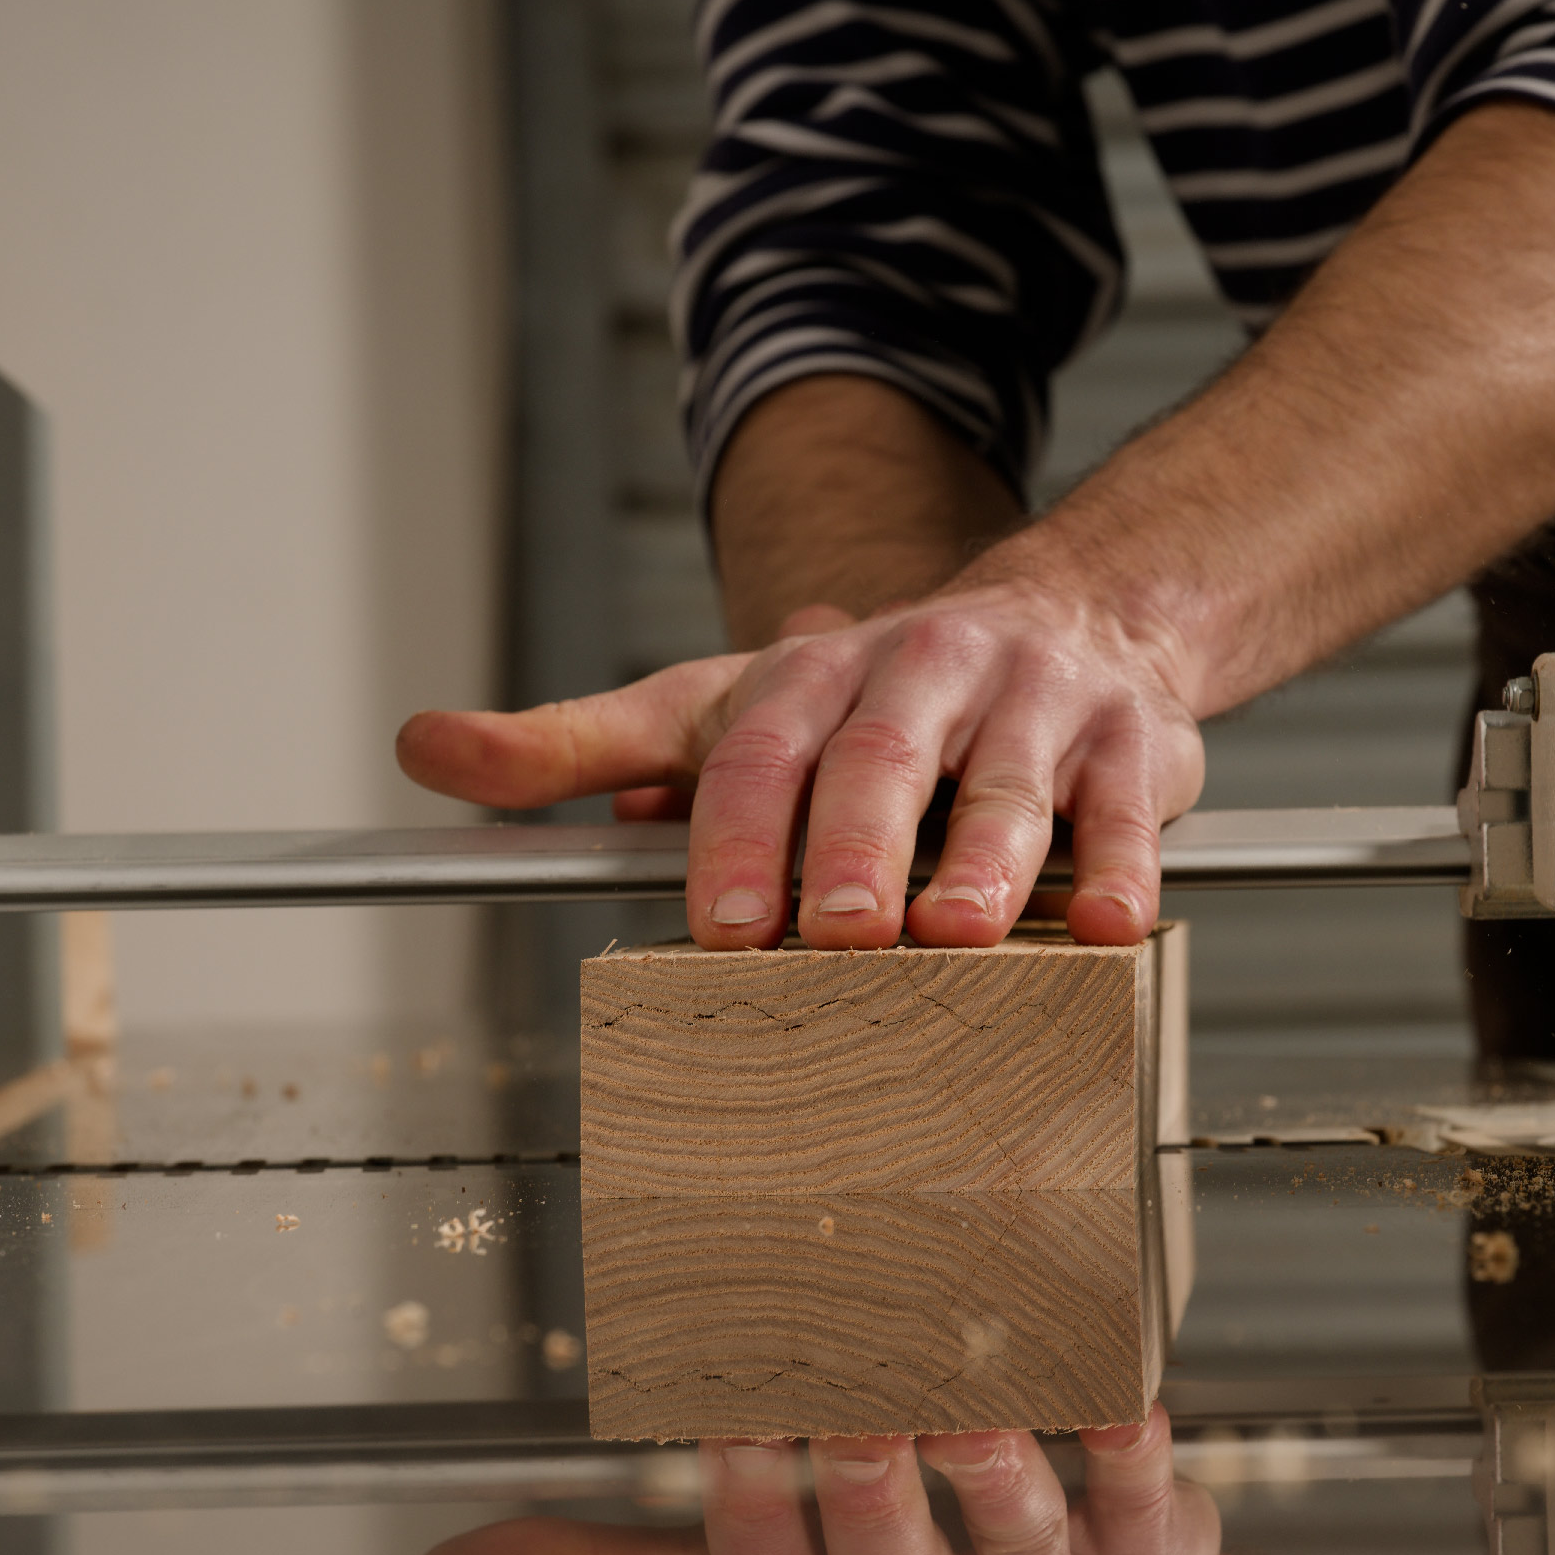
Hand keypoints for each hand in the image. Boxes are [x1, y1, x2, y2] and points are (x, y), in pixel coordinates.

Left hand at [397, 575, 1203, 949]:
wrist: (1066, 618)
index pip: (757, 755)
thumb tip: (425, 748)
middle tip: (837, 935)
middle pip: (878, 756)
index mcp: (810, 677)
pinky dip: (1122, 863)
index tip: (723, 928)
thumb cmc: (872, 702)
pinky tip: (1115, 922)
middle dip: (854, 845)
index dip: (736, 839)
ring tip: (960, 933)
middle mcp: (919, 674)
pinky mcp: (1129, 739)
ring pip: (1006, 779)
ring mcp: (1030, 703)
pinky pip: (1124, 802)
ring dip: (985, 859)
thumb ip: (578, 743)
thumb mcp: (718, 708)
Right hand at [413, 1407, 1307, 1554]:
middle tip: (850, 1411)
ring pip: (1015, 1542)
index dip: (748, 1493)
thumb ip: (659, 1547)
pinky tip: (1121, 1401)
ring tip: (976, 1405)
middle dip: (863, 1484)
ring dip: (992, 1471)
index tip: (729, 1408)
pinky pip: (1152, 1518)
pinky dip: (1135, 1461)